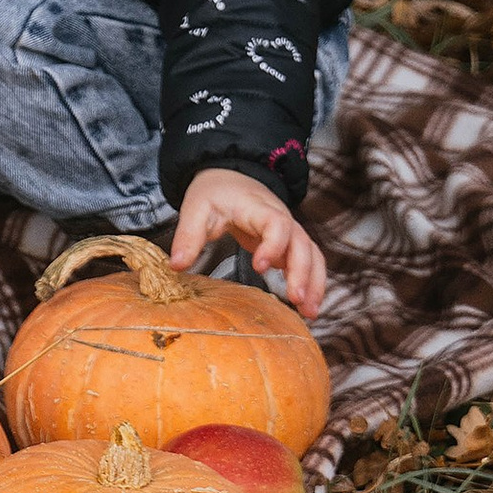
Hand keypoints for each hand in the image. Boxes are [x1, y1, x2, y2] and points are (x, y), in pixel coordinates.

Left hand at [172, 165, 327, 319]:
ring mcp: (289, 232)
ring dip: (314, 283)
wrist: (229, 179)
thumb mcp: (196, 209)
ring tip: (309, 312)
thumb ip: (188, 236)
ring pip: (313, 255)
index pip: (277, 223)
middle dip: (302, 272)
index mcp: (258, 207)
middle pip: (302, 243)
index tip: (259, 267)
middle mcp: (281, 218)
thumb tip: (177, 266)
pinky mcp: (290, 245)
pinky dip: (314, 283)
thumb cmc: (215, 194)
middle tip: (295, 299)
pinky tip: (308, 308)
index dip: (273, 245)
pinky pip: (310, 262)